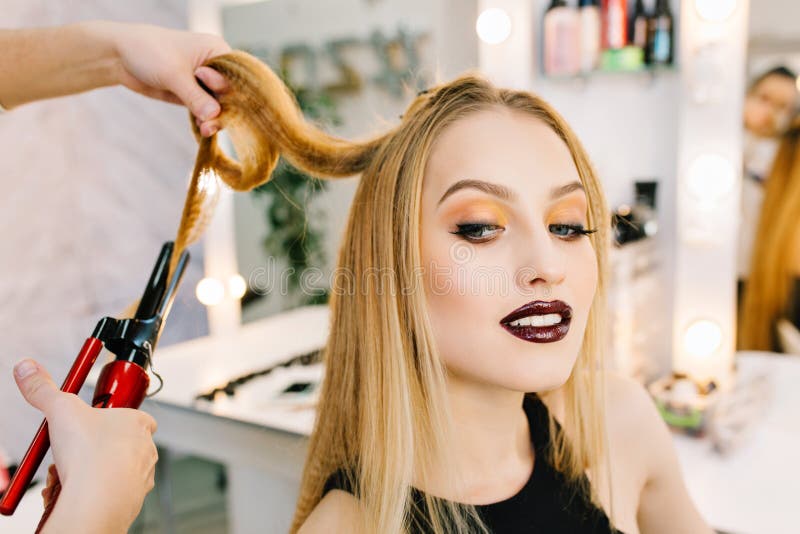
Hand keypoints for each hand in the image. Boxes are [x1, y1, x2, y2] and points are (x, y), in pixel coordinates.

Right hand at [13, 358, 157, 530]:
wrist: (97, 502)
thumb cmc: (91, 457)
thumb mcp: (61, 411)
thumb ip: (44, 389)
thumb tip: (28, 369)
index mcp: (138, 423)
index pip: (130, 414)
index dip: (107, 418)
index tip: (88, 423)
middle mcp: (145, 450)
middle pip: (116, 445)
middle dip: (90, 449)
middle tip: (70, 452)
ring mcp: (140, 476)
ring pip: (110, 469)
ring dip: (86, 471)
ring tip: (68, 473)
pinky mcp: (130, 500)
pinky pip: (107, 493)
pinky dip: (88, 492)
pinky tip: (72, 491)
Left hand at [90, 21, 231, 135]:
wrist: (120, 56)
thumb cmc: (150, 52)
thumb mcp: (174, 74)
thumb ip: (196, 97)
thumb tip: (215, 116)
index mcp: (217, 51)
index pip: (235, 77)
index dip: (232, 93)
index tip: (221, 106)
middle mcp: (215, 67)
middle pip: (229, 94)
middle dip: (223, 111)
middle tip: (211, 125)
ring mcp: (204, 82)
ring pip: (218, 105)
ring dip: (213, 119)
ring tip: (205, 129)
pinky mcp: (193, 95)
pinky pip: (206, 111)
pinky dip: (205, 120)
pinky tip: (203, 129)